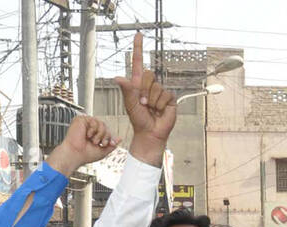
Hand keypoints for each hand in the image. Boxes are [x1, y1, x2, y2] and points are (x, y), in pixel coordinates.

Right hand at [47, 115, 119, 176]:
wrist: (75, 154)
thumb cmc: (85, 155)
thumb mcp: (103, 151)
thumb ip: (111, 145)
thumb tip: (119, 139)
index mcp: (94, 136)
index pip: (106, 131)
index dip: (109, 137)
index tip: (109, 144)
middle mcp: (90, 129)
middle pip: (105, 126)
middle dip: (106, 136)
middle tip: (100, 143)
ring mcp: (85, 124)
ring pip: (101, 123)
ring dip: (100, 134)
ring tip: (93, 140)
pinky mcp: (81, 120)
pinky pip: (94, 120)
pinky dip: (93, 129)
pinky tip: (88, 135)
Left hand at [115, 32, 175, 164]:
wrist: (151, 132)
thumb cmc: (138, 119)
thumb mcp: (130, 104)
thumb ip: (127, 90)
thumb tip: (117, 78)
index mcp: (138, 84)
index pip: (138, 63)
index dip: (138, 49)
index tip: (138, 34)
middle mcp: (149, 85)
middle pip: (149, 74)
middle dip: (144, 89)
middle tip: (143, 103)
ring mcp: (160, 92)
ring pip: (157, 86)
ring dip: (152, 100)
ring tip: (151, 109)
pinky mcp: (169, 99)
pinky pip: (166, 95)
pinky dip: (161, 104)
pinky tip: (160, 111)